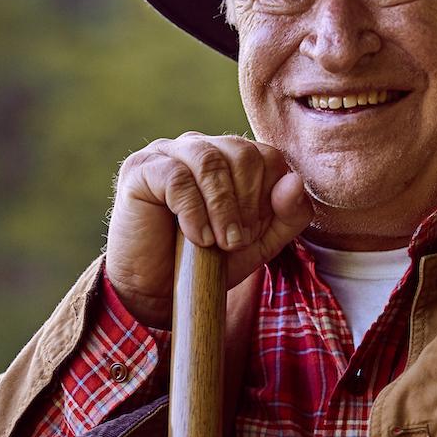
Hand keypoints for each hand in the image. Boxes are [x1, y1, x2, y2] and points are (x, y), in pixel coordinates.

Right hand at [106, 134, 311, 327]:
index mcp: (232, 158)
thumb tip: (295, 181)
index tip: (252, 235)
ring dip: (222, 209)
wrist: (159, 289)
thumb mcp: (261, 243)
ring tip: (219, 243)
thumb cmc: (210, 261)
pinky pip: (177, 178)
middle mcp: (202, 147)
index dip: (268, 197)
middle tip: (235, 241)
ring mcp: (168, 153)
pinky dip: (193, 212)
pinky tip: (196, 238)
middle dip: (247, 204)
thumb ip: (288, 215)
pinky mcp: (141, 168)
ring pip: (211, 161)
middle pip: (243, 153)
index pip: (268, 156)